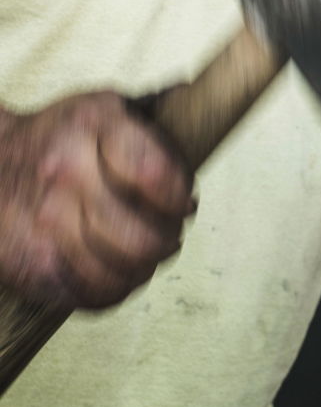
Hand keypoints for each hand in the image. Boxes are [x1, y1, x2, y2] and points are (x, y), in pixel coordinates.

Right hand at [0, 92, 193, 308]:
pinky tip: (111, 266)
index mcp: (93, 128)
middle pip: (143, 239)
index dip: (179, 199)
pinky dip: (114, 288)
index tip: (180, 202)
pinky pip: (94, 296)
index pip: (156, 177)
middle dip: (166, 240)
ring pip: (123, 274)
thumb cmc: (63, 138)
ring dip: (142, 268)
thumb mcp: (106, 110)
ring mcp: (44, 223)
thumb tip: (204, 124)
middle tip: (163, 232)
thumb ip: (156, 126)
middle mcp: (66, 175)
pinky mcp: (31, 263)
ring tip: (137, 250)